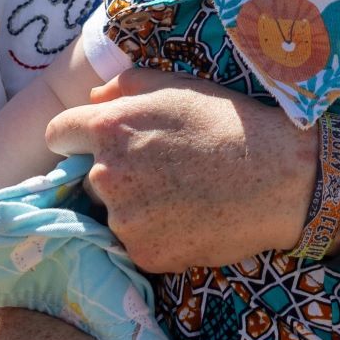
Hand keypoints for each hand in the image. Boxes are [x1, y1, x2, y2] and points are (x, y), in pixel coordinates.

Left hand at [44, 69, 316, 270]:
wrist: (281, 177)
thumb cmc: (233, 123)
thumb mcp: (182, 88)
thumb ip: (128, 86)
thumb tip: (94, 98)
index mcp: (112, 128)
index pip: (58, 134)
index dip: (78, 136)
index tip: (101, 143)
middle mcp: (107, 175)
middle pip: (89, 177)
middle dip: (116, 172)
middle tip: (163, 168)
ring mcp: (124, 220)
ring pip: (114, 213)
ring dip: (137, 206)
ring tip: (184, 194)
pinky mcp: (144, 253)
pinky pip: (137, 242)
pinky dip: (158, 233)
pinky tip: (192, 217)